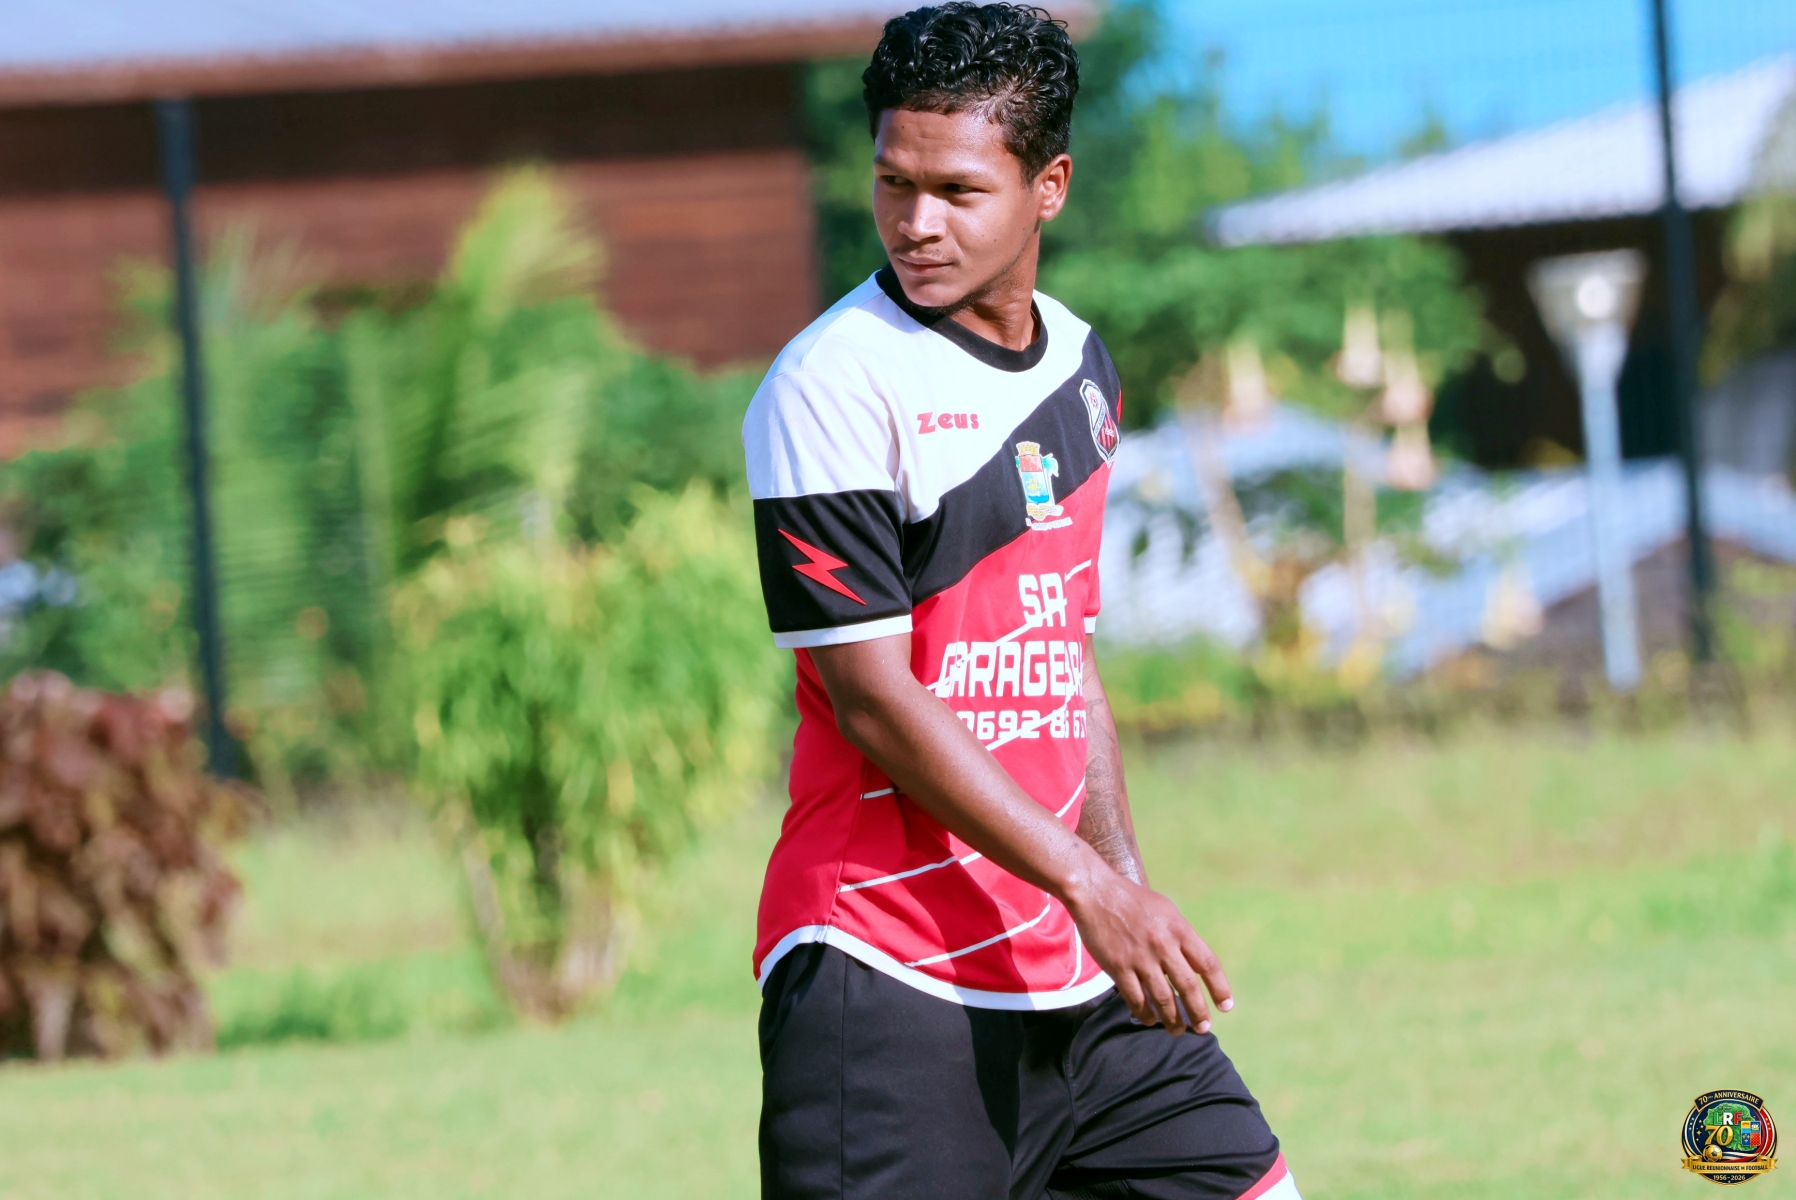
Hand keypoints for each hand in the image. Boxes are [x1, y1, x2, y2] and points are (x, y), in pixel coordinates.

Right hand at [1064, 863, 1232, 1034]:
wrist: (1096, 893)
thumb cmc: (1134, 900)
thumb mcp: (1167, 910)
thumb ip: (1181, 936)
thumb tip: (1195, 964)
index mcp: (1179, 929)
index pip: (1207, 964)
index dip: (1219, 988)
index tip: (1225, 1006)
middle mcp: (1163, 945)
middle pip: (1187, 987)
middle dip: (1198, 1012)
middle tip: (1204, 1028)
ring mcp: (1140, 958)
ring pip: (1163, 999)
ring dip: (1173, 1020)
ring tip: (1178, 1031)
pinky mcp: (1118, 967)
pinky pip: (1136, 999)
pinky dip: (1145, 1014)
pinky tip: (1150, 1020)